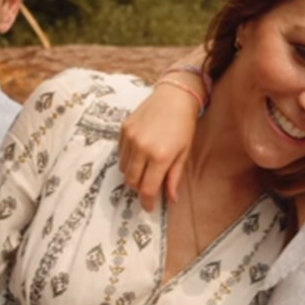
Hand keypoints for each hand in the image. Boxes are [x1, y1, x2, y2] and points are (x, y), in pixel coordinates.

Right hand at [119, 81, 200, 211]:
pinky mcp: (124, 129)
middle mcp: (142, 148)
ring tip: (144, 171)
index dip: (147, 202)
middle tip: (148, 188)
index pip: (147, 189)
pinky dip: (128, 160)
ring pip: (124, 169)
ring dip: (133, 175)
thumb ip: (174, 178)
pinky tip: (139, 156)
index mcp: (160, 156)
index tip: (149, 207)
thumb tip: (171, 199)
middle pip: (132, 181)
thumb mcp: (183, 153)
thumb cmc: (184, 126)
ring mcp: (131, 138)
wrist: (174, 96)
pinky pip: (121, 153)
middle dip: (139, 189)